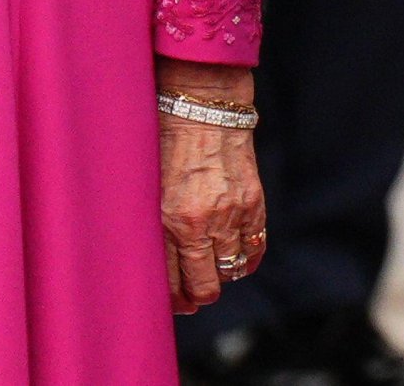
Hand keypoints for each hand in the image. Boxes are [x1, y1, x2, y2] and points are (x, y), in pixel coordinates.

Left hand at [157, 60, 266, 316]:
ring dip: (221, 272)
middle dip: (198, 295)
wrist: (202, 103)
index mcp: (168, 217)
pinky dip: (246, 257)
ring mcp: (231, 215)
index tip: (175, 300)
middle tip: (194, 292)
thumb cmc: (165, 136)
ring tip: (211, 262)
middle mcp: (200, 222)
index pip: (172, 281)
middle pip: (205, 287)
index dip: (174, 298)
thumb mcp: (148, 179)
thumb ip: (156, 218)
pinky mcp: (254, 204)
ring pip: (231, 272)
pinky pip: (255, 249)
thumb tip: (157, 256)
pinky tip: (235, 253)